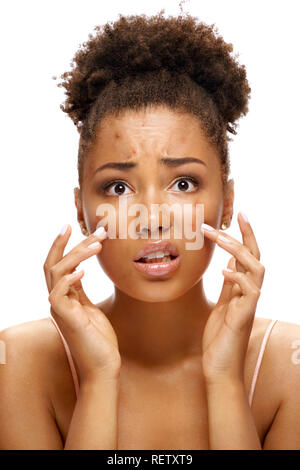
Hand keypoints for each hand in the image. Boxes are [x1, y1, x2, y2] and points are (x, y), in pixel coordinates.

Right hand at [44, 225, 120, 382]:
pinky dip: (69, 278)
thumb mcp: (90, 309)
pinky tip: (84, 270)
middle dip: (70, 243)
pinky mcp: (65, 318)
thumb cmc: (99, 340)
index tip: (72, 226)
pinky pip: (58, 293)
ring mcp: (59, 309)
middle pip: (54, 264)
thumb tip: (80, 272)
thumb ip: (81, 292)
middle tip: (95, 230)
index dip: (62, 245)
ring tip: (97, 244)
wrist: (102, 367)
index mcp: (64, 297)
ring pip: (56, 273)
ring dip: (76, 255)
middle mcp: (58, 300)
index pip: (57, 265)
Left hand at [201, 212, 264, 384]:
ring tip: (220, 236)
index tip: (238, 215)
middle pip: (255, 257)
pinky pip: (250, 291)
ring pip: (256, 269)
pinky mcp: (244, 316)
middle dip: (247, 234)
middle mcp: (249, 293)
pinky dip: (237, 277)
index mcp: (242, 289)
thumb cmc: (220, 338)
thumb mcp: (222, 306)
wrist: (219, 368)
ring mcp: (248, 304)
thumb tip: (228, 266)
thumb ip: (228, 287)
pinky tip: (223, 270)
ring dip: (239, 250)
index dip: (245, 235)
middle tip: (236, 214)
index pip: (248, 257)